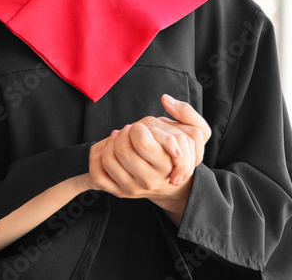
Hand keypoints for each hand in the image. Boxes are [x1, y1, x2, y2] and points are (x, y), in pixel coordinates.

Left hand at [89, 95, 210, 221]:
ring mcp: (132, 188)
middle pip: (123, 151)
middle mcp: (149, 180)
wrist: (170, 183)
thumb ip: (186, 113)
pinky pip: (98, 176)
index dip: (138, 129)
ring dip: (110, 142)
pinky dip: (97, 158)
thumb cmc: (179, 154)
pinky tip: (105, 149)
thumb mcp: (195, 133)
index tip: (140, 127)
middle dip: (123, 134)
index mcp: (166, 165)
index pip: (142, 143)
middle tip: (128, 131)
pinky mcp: (119, 192)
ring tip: (119, 138)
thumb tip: (165, 99)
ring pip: (109, 161)